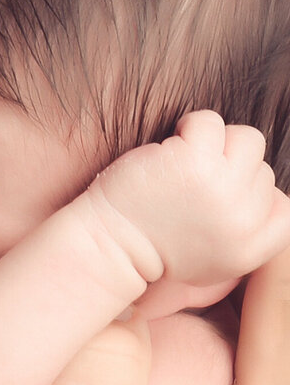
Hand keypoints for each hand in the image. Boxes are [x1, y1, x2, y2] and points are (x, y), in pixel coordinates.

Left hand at [88, 112, 289, 300]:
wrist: (111, 244)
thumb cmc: (157, 246)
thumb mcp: (216, 262)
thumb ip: (250, 235)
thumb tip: (272, 195)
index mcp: (252, 249)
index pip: (283, 207)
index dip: (257, 194)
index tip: (223, 196)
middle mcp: (243, 221)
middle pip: (261, 169)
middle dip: (228, 169)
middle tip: (191, 184)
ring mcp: (222, 188)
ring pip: (247, 140)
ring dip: (216, 143)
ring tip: (185, 159)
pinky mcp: (194, 160)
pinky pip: (211, 122)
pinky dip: (191, 125)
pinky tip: (169, 147)